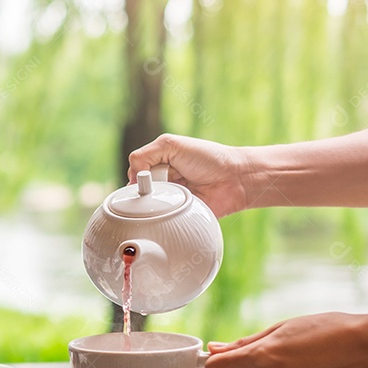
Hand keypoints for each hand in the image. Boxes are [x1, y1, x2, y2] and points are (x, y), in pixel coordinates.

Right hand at [127, 134, 252, 217]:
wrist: (235, 179)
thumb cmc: (208, 158)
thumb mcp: (171, 145)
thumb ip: (144, 155)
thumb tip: (132, 177)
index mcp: (158, 164)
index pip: (134, 172)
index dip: (136, 176)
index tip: (144, 178)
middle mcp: (162, 182)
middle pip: (138, 191)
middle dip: (144, 190)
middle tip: (159, 187)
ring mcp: (170, 201)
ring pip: (147, 208)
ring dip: (154, 204)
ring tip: (168, 198)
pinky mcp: (178, 217)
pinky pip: (161, 222)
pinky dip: (161, 218)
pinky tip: (169, 213)